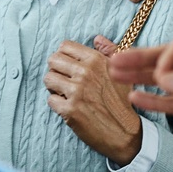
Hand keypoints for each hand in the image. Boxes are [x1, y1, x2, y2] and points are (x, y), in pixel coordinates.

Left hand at [46, 37, 141, 163]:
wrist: (125, 133)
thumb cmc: (123, 102)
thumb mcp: (122, 73)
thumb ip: (111, 51)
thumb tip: (97, 38)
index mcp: (96, 60)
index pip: (64, 46)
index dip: (64, 56)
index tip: (69, 67)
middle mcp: (85, 73)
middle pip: (52, 60)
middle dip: (57, 70)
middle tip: (65, 81)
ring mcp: (76, 92)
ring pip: (48, 79)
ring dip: (54, 87)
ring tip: (66, 93)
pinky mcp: (69, 110)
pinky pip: (50, 99)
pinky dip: (57, 104)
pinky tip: (69, 107)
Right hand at [108, 38, 172, 171]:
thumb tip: (163, 77)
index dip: (164, 59)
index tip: (158, 76)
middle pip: (168, 61)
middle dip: (140, 62)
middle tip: (112, 63)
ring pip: (167, 81)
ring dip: (142, 79)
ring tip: (115, 77)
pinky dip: (155, 100)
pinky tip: (135, 98)